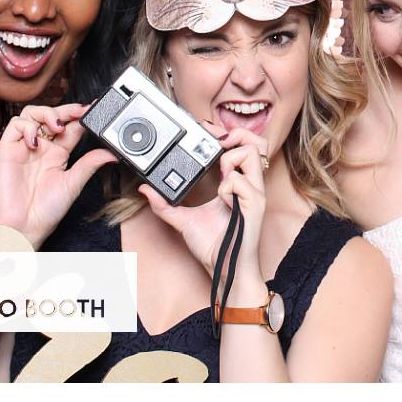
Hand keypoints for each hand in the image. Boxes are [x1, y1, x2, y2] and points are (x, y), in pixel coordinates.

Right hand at [0, 103, 115, 249]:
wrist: (23, 226)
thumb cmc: (45, 211)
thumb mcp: (73, 183)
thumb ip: (90, 164)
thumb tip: (111, 153)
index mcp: (59, 154)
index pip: (71, 126)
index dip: (81, 115)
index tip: (95, 109)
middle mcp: (42, 147)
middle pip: (52, 115)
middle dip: (66, 109)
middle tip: (79, 112)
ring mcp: (25, 146)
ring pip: (32, 114)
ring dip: (47, 113)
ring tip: (57, 127)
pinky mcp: (7, 149)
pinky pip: (15, 126)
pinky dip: (27, 127)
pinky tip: (36, 141)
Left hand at [137, 128, 269, 281]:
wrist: (223, 269)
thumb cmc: (212, 245)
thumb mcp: (182, 220)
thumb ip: (164, 204)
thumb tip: (145, 190)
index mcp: (234, 184)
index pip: (240, 146)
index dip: (228, 133)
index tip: (209, 132)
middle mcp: (247, 185)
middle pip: (256, 142)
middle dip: (236, 134)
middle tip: (220, 143)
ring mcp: (254, 194)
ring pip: (252, 153)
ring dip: (231, 159)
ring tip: (221, 176)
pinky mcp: (256, 206)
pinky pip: (242, 182)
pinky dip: (228, 186)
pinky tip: (222, 201)